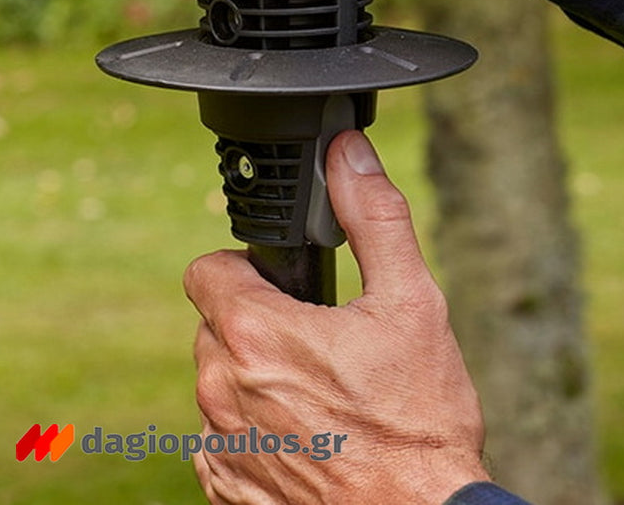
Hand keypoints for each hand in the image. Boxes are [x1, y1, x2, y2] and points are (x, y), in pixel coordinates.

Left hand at [183, 131, 488, 504]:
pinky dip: (255, 431)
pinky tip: (307, 439)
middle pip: (215, 326)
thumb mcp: (412, 304)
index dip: (243, 269)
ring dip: (255, 379)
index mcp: (252, 332)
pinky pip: (223, 439)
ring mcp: (220, 444)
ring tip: (319, 396)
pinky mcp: (226, 489)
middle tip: (317, 342)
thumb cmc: (418, 425)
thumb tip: (348, 152)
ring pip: (219, 383)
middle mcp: (221, 389)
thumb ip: (372, 216)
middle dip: (255, 323)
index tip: (282, 287)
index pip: (205, 271)